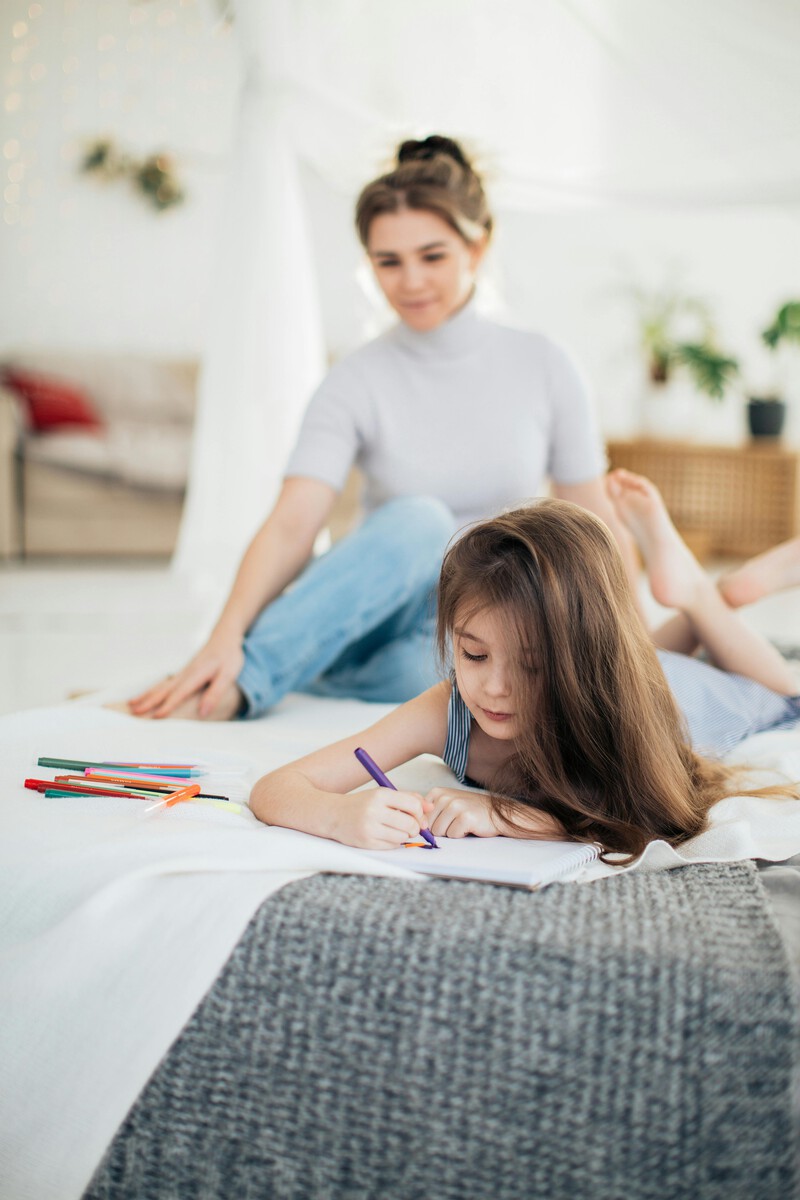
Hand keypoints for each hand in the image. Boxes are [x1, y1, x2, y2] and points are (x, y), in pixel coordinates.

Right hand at [127, 630, 244, 718]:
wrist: (225, 637)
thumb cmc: (229, 656)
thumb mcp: (228, 675)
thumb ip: (216, 693)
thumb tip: (203, 712)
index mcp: (197, 674)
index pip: (180, 693)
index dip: (168, 705)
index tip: (157, 716)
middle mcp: (186, 673)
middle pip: (164, 689)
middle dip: (149, 701)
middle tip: (134, 712)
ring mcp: (183, 672)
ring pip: (161, 685)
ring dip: (146, 695)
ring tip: (132, 704)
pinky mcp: (183, 672)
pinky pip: (165, 683)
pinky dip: (153, 690)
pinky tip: (147, 695)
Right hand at [330, 788, 432, 849]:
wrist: (333, 815)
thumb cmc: (361, 804)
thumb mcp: (383, 794)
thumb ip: (408, 798)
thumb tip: (430, 807)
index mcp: (380, 795)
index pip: (413, 806)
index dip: (420, 813)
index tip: (417, 816)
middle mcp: (374, 811)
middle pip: (410, 824)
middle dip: (415, 827)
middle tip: (410, 826)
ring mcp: (369, 828)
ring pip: (403, 837)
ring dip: (404, 835)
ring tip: (394, 829)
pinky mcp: (366, 843)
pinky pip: (392, 846)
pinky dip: (393, 842)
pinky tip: (385, 835)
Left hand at [425, 787, 498, 838]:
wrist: (496, 812)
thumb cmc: (471, 810)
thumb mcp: (448, 803)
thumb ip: (431, 810)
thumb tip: (414, 824)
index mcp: (438, 792)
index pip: (421, 816)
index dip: (432, 823)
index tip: (445, 819)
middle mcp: (445, 797)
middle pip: (429, 826)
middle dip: (442, 828)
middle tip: (456, 821)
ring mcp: (455, 806)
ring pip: (439, 832)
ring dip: (451, 832)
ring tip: (462, 823)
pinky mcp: (465, 817)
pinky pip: (453, 835)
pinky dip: (461, 835)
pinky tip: (469, 826)